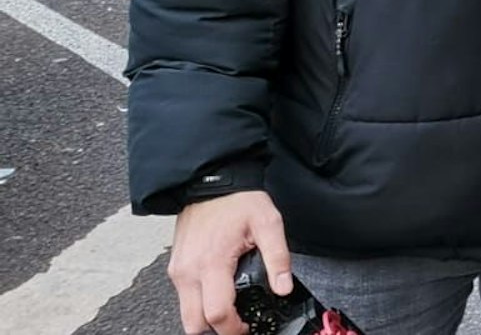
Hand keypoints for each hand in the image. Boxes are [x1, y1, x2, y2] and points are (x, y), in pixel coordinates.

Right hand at [168, 192, 290, 334]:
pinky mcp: (175, 267)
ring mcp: (178, 270)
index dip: (233, 329)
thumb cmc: (238, 200)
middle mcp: (188, 271)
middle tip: (237, 324)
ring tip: (230, 307)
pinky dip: (199, 302)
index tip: (247, 328)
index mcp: (211, 264)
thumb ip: (278, 258)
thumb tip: (284, 287)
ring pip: (186, 313)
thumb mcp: (269, 224)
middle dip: (216, 329)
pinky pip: (184, 297)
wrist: (212, 181)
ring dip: (206, 317)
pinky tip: (219, 291)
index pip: (216, 314)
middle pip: (194, 323)